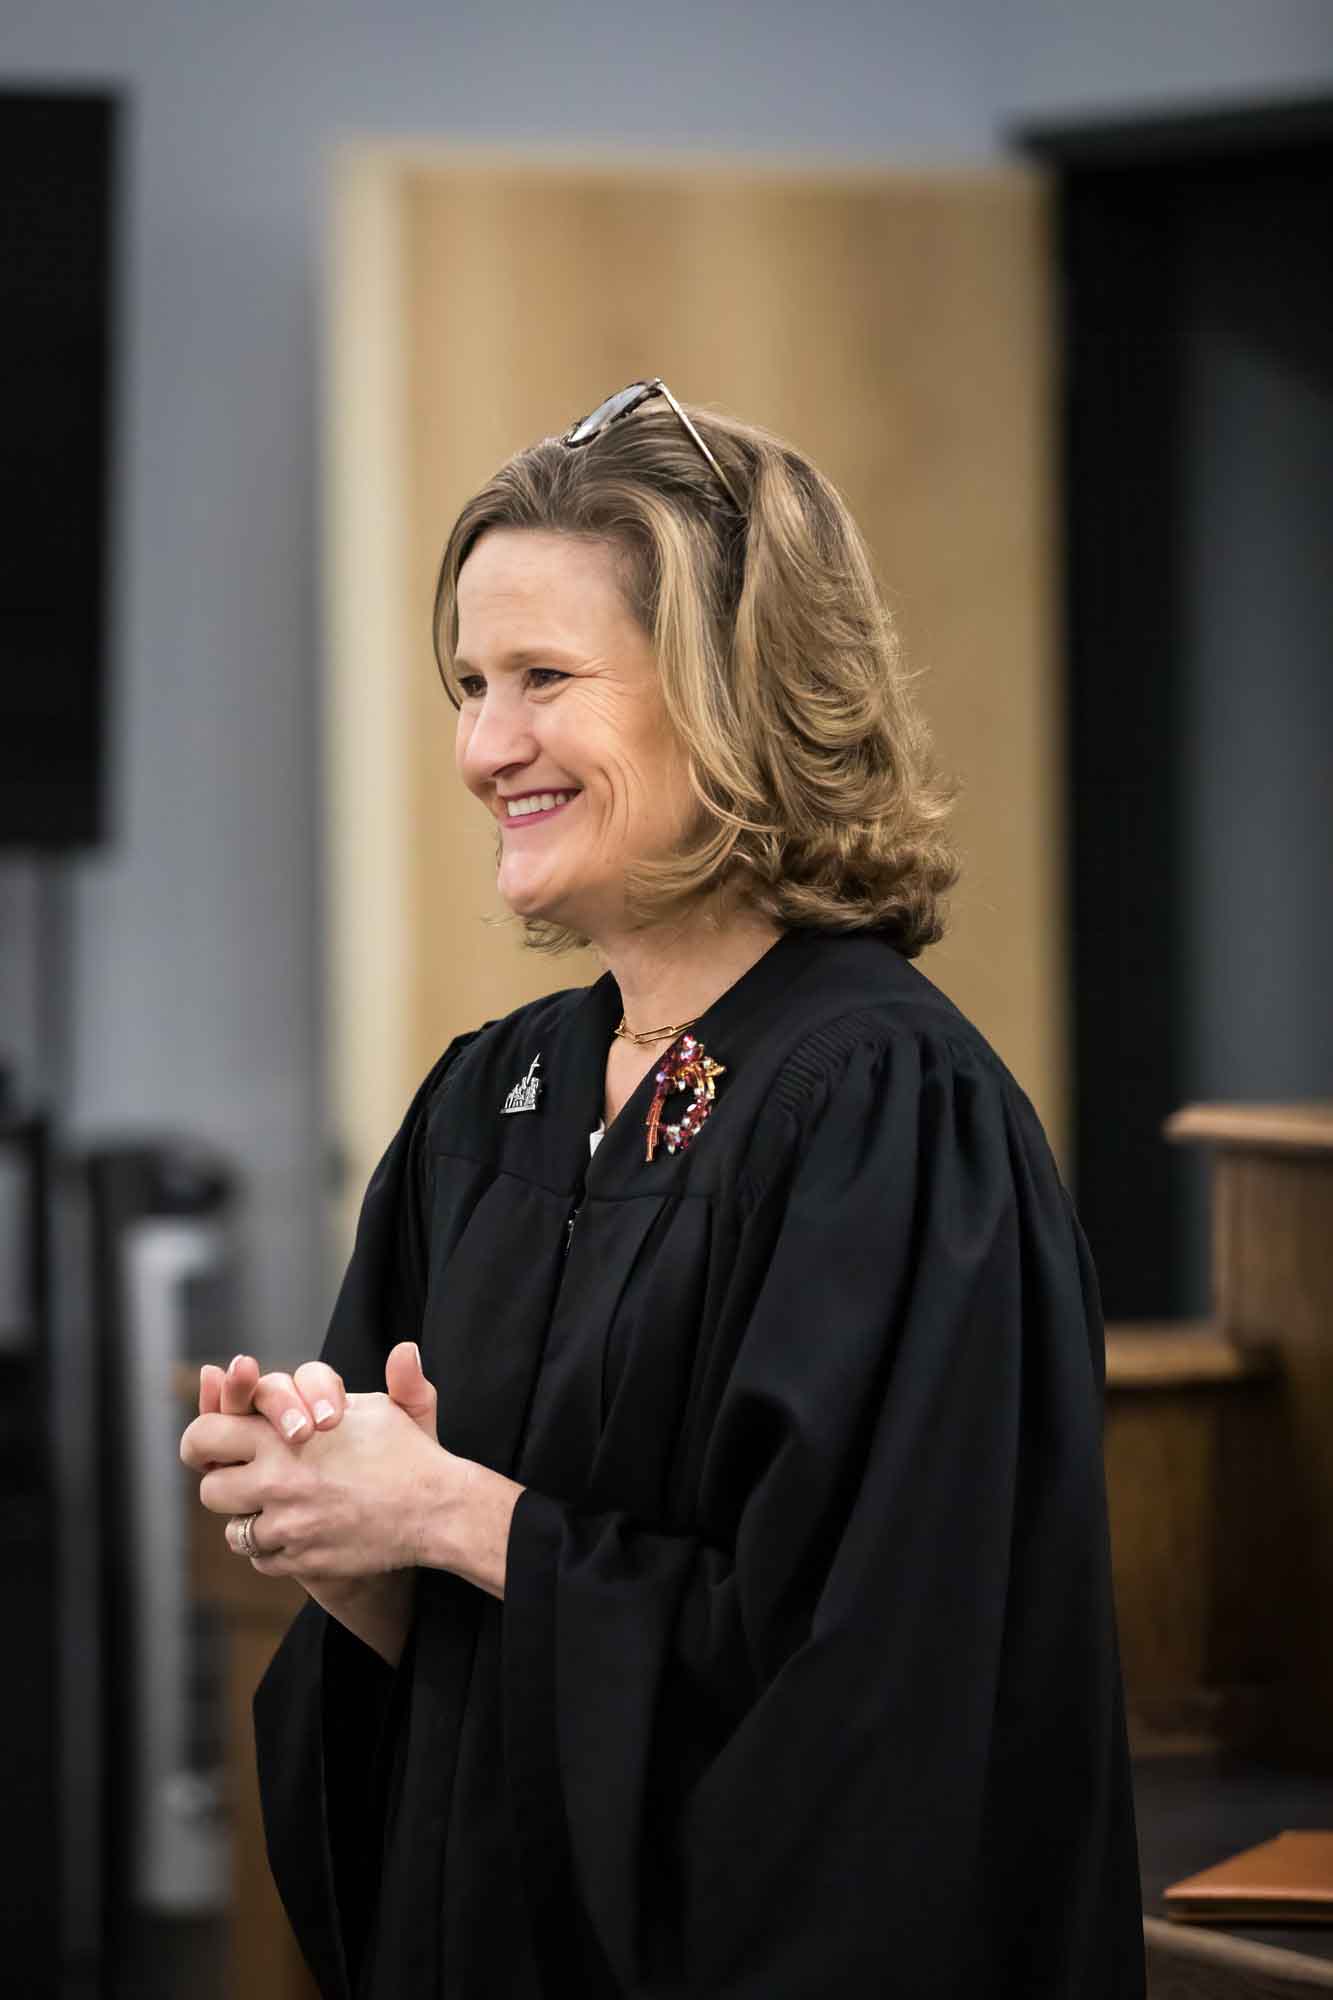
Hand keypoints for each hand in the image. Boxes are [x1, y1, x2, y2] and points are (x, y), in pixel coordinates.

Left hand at [180, 1345, 460, 1583]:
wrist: (436, 1511)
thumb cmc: (411, 1453)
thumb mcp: (389, 1406)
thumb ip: (380, 1376)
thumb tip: (405, 1348)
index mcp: (282, 1436)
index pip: (206, 1435)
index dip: (202, 1441)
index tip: (210, 1445)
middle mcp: (276, 1481)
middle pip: (211, 1489)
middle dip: (223, 1482)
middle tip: (239, 1479)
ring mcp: (287, 1526)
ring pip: (234, 1531)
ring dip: (251, 1520)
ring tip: (278, 1508)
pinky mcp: (300, 1560)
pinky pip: (262, 1561)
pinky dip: (274, 1550)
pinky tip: (298, 1533)